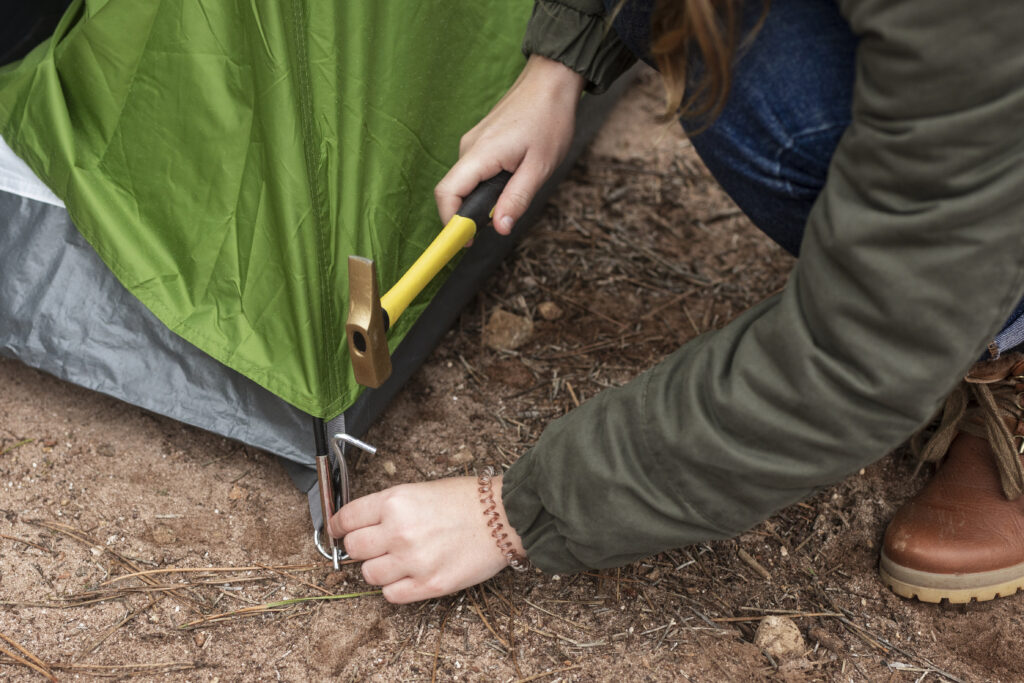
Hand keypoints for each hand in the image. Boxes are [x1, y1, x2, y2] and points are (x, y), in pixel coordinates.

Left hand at [328, 475, 525, 603]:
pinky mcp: (428, 586)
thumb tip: (361, 524)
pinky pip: (391, 595)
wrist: (504, 517)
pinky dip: (395, 587)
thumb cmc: (467, 500)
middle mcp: (398, 531)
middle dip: (360, 547)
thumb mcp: (419, 490)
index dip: (338, 526)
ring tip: (398, 560)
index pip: (346, 519)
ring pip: (368, 575)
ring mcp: (412, 561)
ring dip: (378, 569)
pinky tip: (409, 575)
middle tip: (374, 545)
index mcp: (395, 502)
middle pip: (353, 548)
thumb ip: (388, 508)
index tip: (338, 531)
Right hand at [435, 54, 584, 235]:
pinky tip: (512, 178)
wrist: (551, 81)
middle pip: (453, 191)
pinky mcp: (479, 141)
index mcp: (480, 154)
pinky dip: (486, 184)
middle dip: (469, 214)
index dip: (450, 222)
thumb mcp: (539, 167)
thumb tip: (499, 228)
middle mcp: (469, 148)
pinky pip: (474, 171)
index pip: (447, 194)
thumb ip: (516, 199)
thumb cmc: (549, 120)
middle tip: (498, 222)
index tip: (465, 242)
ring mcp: (472, 143)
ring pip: (466, 182)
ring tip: (514, 192)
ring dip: (482, 199)